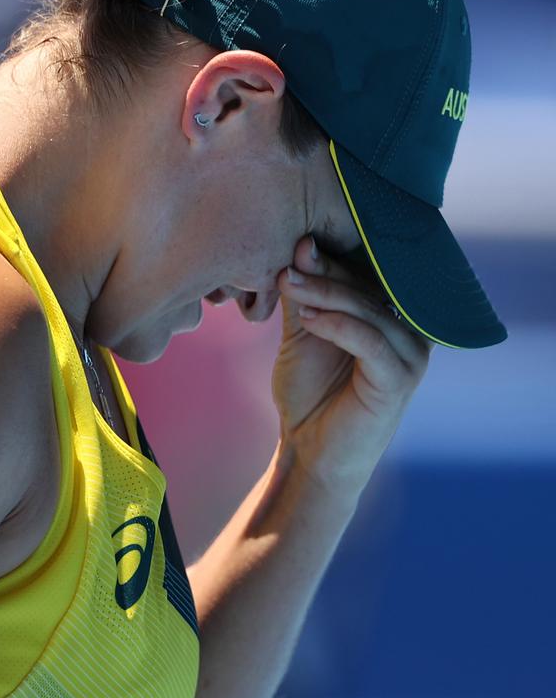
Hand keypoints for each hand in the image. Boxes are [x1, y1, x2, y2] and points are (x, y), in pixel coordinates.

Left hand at [271, 234, 433, 497]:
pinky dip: (338, 325)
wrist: (309, 453)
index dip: (333, 259)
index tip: (298, 243)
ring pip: (368, 310)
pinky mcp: (398, 381)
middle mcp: (410, 334)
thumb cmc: (309, 394)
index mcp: (392, 319)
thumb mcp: (304, 334)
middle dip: (325, 273)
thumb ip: (306, 295)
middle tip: (287, 264)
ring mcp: (410, 357)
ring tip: (288, 284)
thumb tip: (304, 244)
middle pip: (369, 288)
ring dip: (326, 294)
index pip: (368, 276)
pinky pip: (370, 341)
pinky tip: (308, 319)